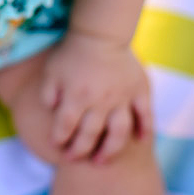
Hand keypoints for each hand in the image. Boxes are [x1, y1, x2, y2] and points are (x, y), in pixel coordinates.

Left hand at [40, 32, 152, 163]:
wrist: (100, 33)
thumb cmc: (72, 52)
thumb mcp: (51, 71)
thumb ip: (47, 94)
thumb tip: (52, 114)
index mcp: (76, 96)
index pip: (65, 127)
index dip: (59, 139)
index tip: (56, 146)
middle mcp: (99, 101)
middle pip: (89, 135)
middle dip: (79, 151)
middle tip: (73, 159)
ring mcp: (122, 97)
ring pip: (118, 133)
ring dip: (109, 150)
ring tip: (101, 161)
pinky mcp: (139, 91)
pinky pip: (146, 115)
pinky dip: (144, 130)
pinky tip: (139, 141)